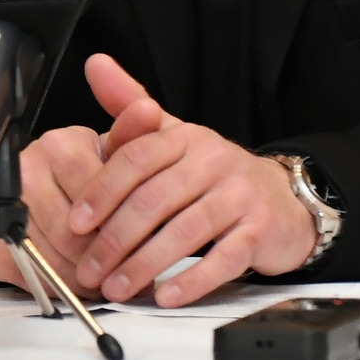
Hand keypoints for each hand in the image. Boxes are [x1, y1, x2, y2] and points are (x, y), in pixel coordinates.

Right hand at [0, 75, 174, 293]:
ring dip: (81, 277)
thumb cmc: (88, 175)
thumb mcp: (117, 153)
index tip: (136, 242)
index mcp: (59, 145)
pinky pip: (27, 272)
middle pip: (72, 234)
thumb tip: (147, 111)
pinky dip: (54, 284)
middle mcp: (25, 169)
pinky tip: (70, 278)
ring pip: (51, 258)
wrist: (44, 190)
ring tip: (100, 279)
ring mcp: (2, 204)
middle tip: (119, 270)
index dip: (119, 228)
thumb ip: (134, 137)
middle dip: (100, 259)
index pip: (96, 198)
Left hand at [64, 55, 318, 306]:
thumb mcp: (174, 135)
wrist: (284, 198)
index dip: (101, 192)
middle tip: (89, 268)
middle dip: (114, 240)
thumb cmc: (214, 173)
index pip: (134, 160)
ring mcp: (238, 196)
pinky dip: (193, 279)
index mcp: (184, 138)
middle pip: (153, 200)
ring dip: (144, 265)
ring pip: (183, 232)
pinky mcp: (260, 231)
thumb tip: (94, 64)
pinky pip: (223, 259)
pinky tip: (167, 295)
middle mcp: (212, 161)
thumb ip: (130, 106)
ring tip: (117, 289)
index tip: (75, 222)